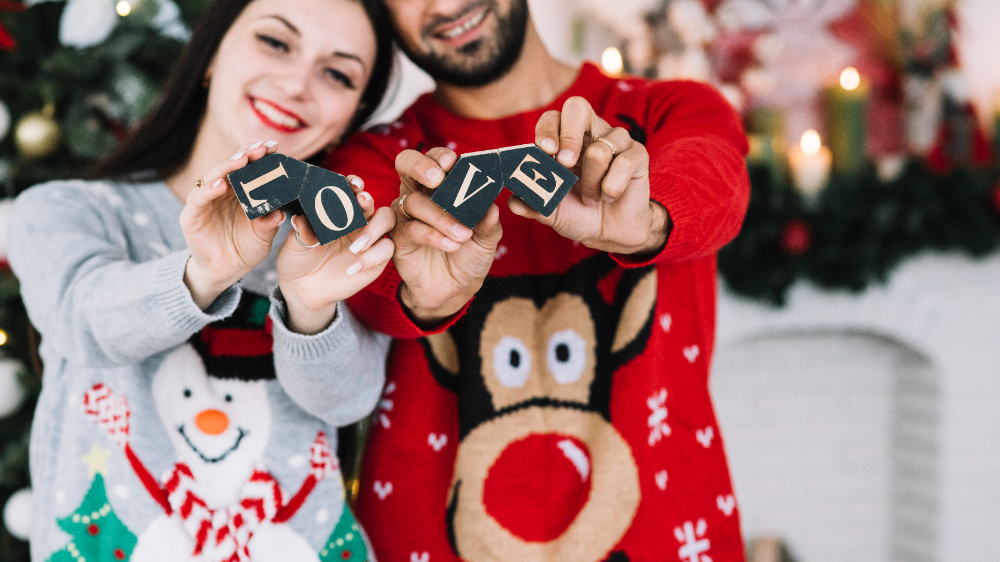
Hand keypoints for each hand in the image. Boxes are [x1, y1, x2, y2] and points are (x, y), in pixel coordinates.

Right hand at [181, 140, 284, 309]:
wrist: (226, 271)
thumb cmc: (245, 248)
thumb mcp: (263, 235)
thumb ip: (270, 222)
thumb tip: (282, 213)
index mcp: (240, 190)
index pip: (248, 166)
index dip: (259, 156)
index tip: (273, 147)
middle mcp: (222, 190)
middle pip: (231, 166)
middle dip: (245, 154)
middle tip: (260, 148)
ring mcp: (205, 200)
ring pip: (214, 176)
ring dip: (227, 166)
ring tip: (241, 160)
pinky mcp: (191, 214)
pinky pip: (199, 198)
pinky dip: (208, 190)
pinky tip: (220, 185)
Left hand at [277, 176, 394, 334]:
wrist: (303, 289)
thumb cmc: (298, 260)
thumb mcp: (294, 245)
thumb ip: (300, 232)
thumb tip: (301, 220)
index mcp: (338, 211)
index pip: (351, 191)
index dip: (354, 184)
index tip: (352, 184)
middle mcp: (357, 221)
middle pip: (373, 201)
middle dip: (368, 201)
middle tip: (361, 202)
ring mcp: (370, 240)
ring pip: (388, 222)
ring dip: (375, 228)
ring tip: (355, 245)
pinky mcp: (377, 259)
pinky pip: (386, 250)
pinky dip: (372, 257)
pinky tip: (352, 268)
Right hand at [390, 148, 502, 326]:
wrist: (455, 288)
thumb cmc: (469, 254)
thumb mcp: (486, 239)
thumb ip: (488, 222)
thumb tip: (492, 207)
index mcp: (441, 186)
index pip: (435, 159)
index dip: (440, 156)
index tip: (453, 162)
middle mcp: (419, 194)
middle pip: (406, 164)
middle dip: (421, 166)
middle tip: (438, 178)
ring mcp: (405, 214)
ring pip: (414, 202)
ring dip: (440, 216)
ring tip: (463, 235)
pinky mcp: (398, 237)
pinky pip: (411, 229)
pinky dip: (432, 235)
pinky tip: (451, 245)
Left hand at [509, 96, 669, 255]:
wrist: (611, 233)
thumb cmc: (579, 213)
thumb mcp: (551, 211)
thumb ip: (532, 204)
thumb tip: (513, 201)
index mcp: (565, 140)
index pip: (553, 118)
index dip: (547, 130)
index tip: (544, 152)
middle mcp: (589, 133)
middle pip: (577, 107)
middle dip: (568, 135)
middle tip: (564, 163)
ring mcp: (615, 142)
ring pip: (599, 150)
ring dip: (591, 183)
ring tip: (591, 198)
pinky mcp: (638, 155)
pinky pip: (624, 163)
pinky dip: (612, 187)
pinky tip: (609, 196)